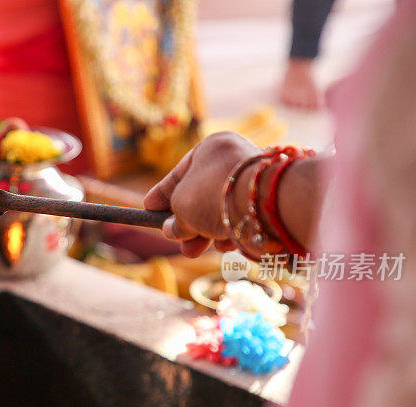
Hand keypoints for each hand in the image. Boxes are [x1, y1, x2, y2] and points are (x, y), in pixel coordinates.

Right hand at [143, 131, 261, 256]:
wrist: (263, 204)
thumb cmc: (213, 196)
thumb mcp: (181, 208)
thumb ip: (174, 220)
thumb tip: (171, 230)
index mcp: (210, 147)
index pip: (179, 173)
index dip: (161, 194)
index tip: (148, 209)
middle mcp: (234, 159)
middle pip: (201, 196)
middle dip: (187, 224)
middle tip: (177, 241)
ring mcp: (253, 180)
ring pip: (221, 211)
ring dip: (207, 234)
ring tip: (196, 250)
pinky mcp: (268, 202)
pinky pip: (241, 219)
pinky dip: (231, 233)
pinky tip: (226, 246)